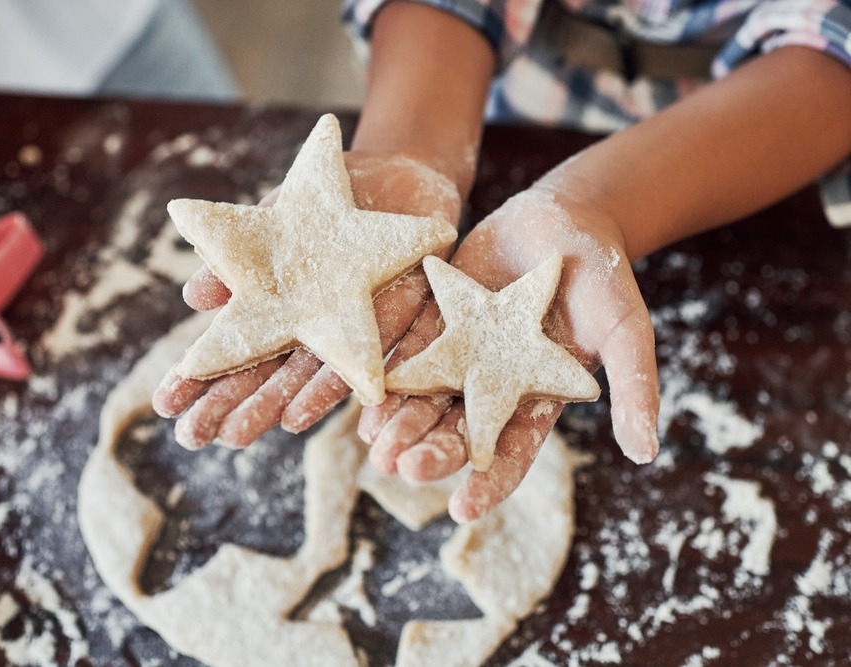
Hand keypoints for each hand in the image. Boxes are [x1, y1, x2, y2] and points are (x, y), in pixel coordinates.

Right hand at [152, 151, 461, 448]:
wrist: (403, 178)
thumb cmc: (332, 200)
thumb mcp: (277, 218)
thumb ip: (242, 256)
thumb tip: (193, 298)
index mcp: (282, 305)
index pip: (236, 347)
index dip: (199, 374)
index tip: (163, 403)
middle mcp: (314, 327)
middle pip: (269, 376)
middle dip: (229, 405)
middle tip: (189, 436)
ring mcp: (353, 330)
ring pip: (310, 379)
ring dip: (271, 406)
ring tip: (233, 435)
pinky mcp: (398, 325)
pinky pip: (363, 363)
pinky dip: (332, 388)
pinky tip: (300, 415)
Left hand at [360, 185, 660, 521]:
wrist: (567, 218)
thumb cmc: (604, 279)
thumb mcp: (627, 331)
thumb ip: (635, 387)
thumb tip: (647, 453)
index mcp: (535, 399)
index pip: (510, 453)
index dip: (488, 482)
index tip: (463, 510)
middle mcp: (492, 386)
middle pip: (457, 429)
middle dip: (431, 451)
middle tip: (403, 469)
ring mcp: (462, 354)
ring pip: (425, 397)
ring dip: (400, 422)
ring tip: (376, 446)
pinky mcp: (436, 320)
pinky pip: (406, 351)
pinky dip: (388, 374)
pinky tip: (365, 394)